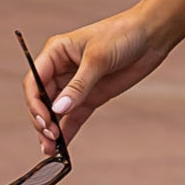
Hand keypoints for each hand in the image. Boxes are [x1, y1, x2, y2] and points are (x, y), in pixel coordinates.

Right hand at [23, 10, 168, 150]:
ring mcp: (75, 85)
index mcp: (55, 53)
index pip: (34, 81)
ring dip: (51, 130)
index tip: (44, 120)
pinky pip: (74, 117)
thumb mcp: (98, 58)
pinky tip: (62, 147)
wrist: (151, 36)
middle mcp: (61, 70)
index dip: (34, 102)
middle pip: (41, 100)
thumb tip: (58, 110)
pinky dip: (68, 131)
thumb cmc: (121, 35)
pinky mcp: (91, 96)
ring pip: (55, 112)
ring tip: (51, 150)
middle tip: (50, 137)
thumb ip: (79, 86)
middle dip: (42, 120)